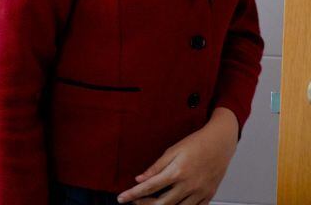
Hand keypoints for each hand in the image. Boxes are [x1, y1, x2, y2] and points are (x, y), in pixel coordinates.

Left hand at [117, 108, 238, 204]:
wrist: (221, 143)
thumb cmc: (197, 144)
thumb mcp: (172, 151)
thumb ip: (156, 167)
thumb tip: (140, 179)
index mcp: (177, 172)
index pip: (149, 187)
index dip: (133, 194)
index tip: (122, 198)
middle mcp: (189, 185)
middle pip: (162, 203)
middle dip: (144, 204)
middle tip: (134, 202)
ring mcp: (200, 193)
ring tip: (150, 203)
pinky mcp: (208, 196)